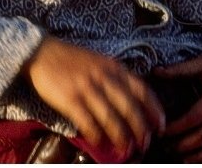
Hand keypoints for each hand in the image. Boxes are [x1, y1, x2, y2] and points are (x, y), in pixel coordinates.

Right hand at [21, 36, 165, 159]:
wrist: (41, 52)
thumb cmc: (72, 59)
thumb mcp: (99, 61)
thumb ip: (115, 78)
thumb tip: (132, 103)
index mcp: (113, 67)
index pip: (141, 89)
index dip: (154, 109)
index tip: (161, 126)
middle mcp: (103, 76)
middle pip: (129, 107)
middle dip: (141, 128)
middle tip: (146, 144)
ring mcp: (87, 87)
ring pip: (111, 118)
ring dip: (121, 136)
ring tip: (126, 149)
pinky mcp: (71, 99)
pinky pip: (88, 122)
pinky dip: (96, 135)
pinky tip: (100, 144)